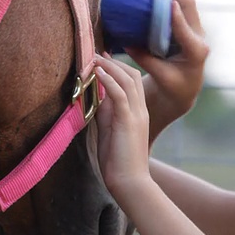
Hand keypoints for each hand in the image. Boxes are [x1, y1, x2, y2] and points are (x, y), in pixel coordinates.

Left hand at [94, 53, 150, 198]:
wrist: (129, 182)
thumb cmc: (118, 161)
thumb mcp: (110, 130)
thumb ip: (105, 112)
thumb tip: (95, 96)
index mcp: (138, 112)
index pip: (132, 81)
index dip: (117, 66)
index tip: (101, 57)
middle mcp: (141, 110)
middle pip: (131, 75)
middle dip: (112, 61)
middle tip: (95, 53)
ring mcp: (137, 115)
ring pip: (127, 80)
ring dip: (109, 66)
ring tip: (94, 57)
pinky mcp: (129, 122)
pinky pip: (121, 95)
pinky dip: (109, 80)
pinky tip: (98, 72)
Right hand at [125, 0, 209, 146]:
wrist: (186, 89)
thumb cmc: (174, 85)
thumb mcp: (160, 76)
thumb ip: (145, 59)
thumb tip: (126, 43)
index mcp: (195, 52)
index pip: (185, 29)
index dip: (176, 14)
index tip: (168, 2)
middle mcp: (199, 38)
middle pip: (190, 7)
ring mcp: (195, 31)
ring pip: (187, 4)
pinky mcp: (189, 28)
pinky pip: (181, 9)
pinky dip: (169, 0)